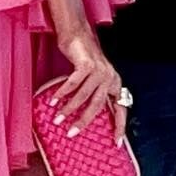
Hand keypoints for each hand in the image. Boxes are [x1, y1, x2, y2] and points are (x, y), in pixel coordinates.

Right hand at [51, 29, 127, 143]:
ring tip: (57, 119)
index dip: (120, 126)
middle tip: (72, 133)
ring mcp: (99, 70)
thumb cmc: (83, 56)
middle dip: (83, 122)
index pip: (122, 108)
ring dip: (68, 109)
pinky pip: (72, 84)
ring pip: (83, 96)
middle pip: (98, 106)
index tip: (116, 143)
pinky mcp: (87, 64)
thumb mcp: (93, 76)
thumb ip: (94, 93)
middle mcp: (110, 77)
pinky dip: (62, 93)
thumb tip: (86, 116)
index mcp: (114, 82)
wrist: (77, 32)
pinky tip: (54, 100)